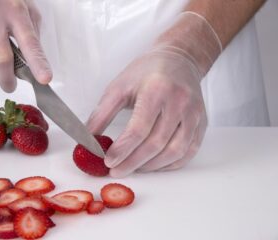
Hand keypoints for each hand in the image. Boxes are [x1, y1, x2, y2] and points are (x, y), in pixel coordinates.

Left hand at [87, 12, 221, 176]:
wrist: (179, 59)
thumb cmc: (146, 72)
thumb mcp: (119, 86)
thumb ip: (102, 114)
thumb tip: (88, 140)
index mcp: (156, 89)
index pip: (139, 129)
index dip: (123, 150)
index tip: (109, 161)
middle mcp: (179, 102)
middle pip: (156, 143)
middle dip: (133, 163)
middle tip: (117, 170)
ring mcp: (194, 113)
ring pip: (175, 151)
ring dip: (152, 166)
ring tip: (133, 168)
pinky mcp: (202, 122)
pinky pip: (189, 151)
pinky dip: (170, 164)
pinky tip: (154, 164)